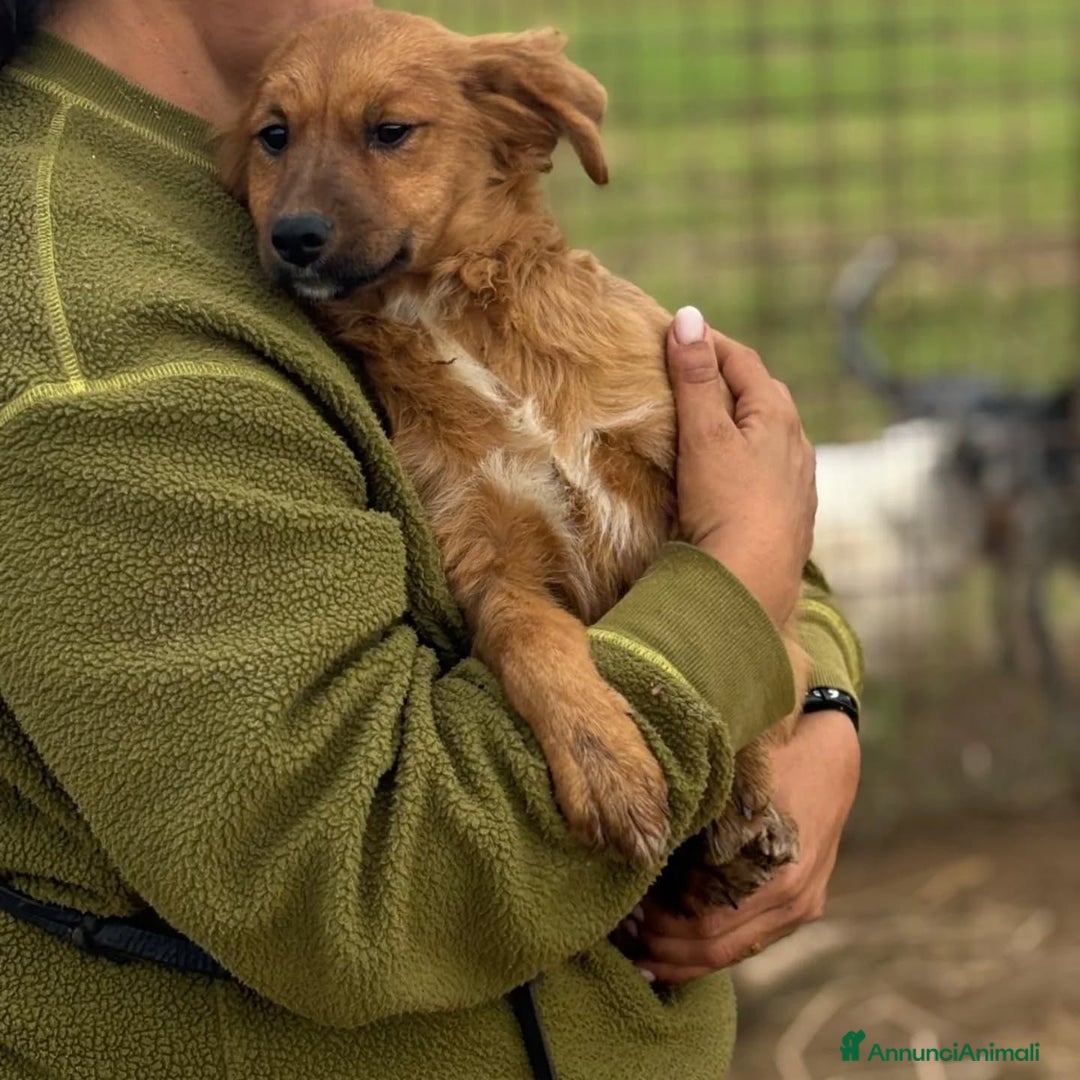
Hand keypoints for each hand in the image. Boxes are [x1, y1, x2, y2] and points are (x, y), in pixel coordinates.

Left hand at [625, 709, 859, 983]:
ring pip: (734, 953)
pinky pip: (750, 940)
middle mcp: (794, 902)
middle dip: (667, 951)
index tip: (628, 914)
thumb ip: (697, 820)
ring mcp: (801, 909)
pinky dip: (713, 948)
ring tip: (643, 947)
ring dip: (686, 957)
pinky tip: (678, 947)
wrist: (830, 762)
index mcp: (779, 875)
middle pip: (719, 949)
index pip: (710, 927)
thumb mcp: (735, 784)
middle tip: (626, 936)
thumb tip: (641, 848)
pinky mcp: (801, 908)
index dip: (664, 928)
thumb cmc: (773, 763)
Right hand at [666, 307, 815, 625]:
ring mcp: (797, 483)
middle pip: (761, 395)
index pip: (743, 361)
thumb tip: (688, 317)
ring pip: (767, 436)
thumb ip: (695, 378)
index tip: (678, 332)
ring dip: (738, 421)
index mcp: (778, 416)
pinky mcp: (789, 517)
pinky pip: (766, 471)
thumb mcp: (705, 435)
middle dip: (727, 378)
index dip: (710, 342)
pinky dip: (743, 458)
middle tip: (689, 371)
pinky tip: (729, 474)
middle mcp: (796, 444)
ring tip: (707, 421)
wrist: (751, 585)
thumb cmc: (727, 504)